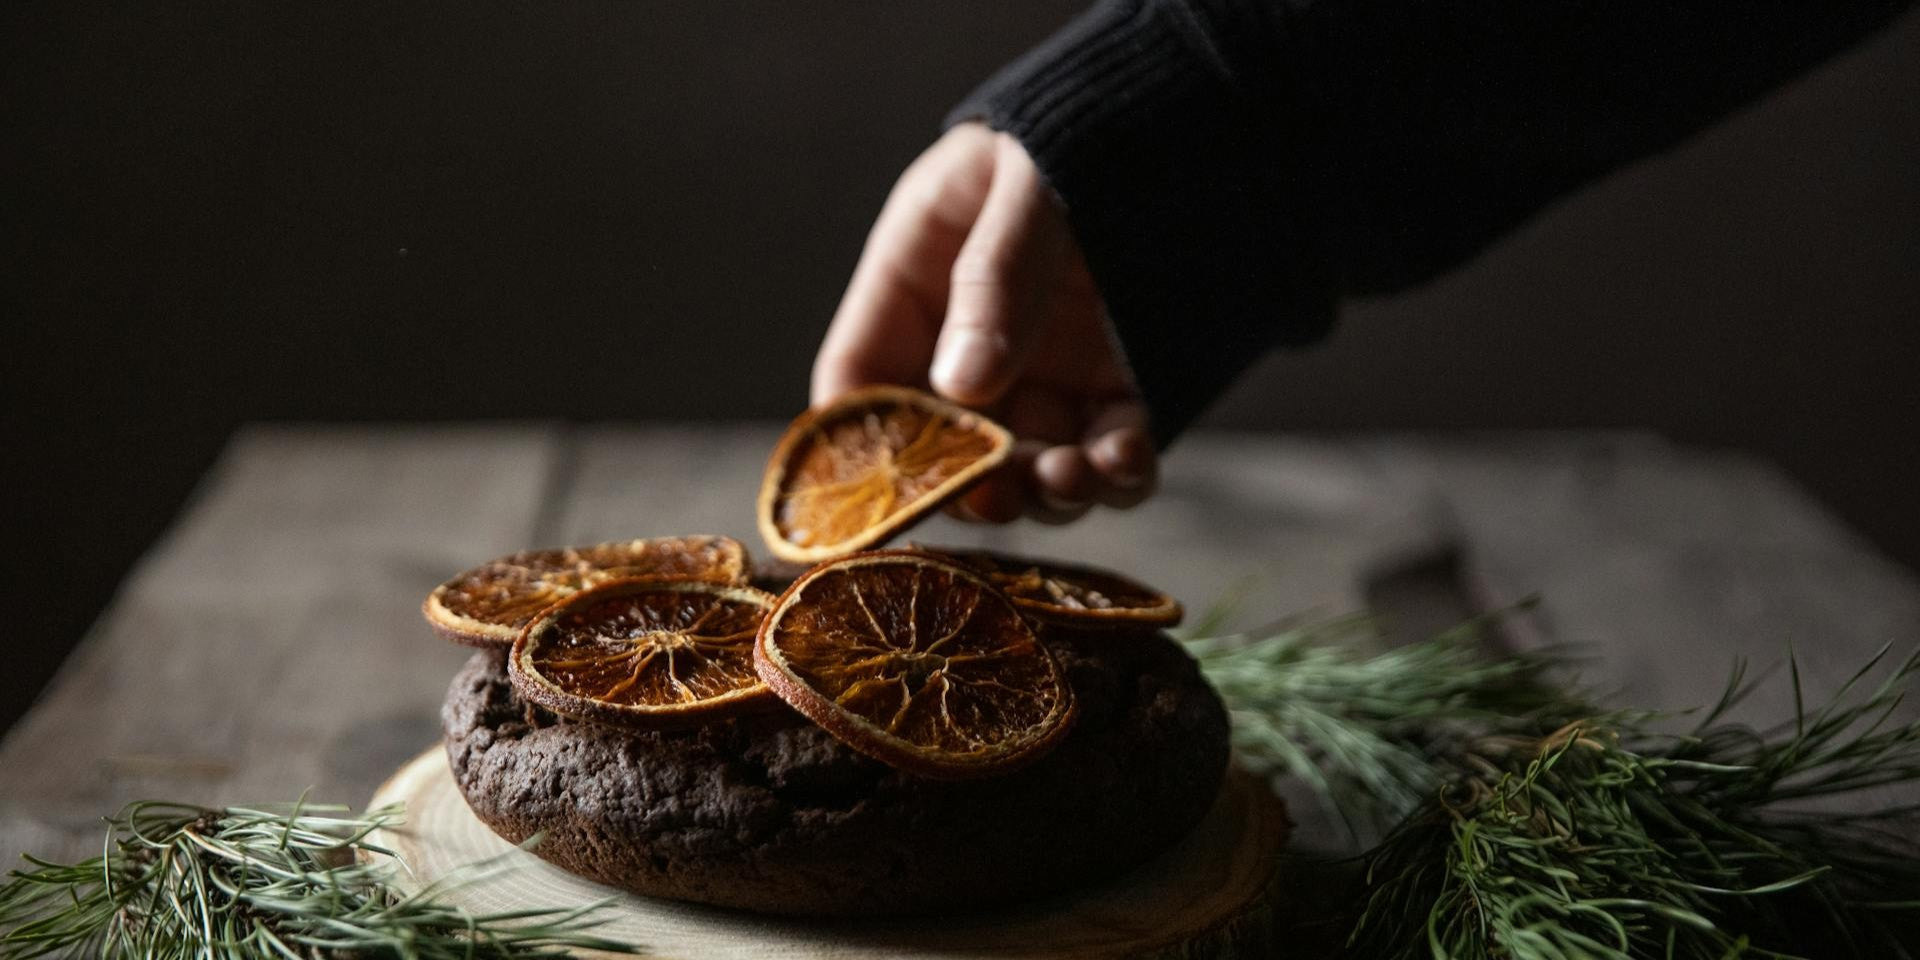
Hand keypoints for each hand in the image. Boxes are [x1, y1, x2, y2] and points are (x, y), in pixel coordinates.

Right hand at [811, 123, 1156, 523]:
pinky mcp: (1116, 395)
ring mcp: (1045, 378)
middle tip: (1001, 496)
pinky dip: (1115, 477)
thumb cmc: (1077, 138)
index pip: (860, 380)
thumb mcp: (1028, 186)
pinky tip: (1125, 461)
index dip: (863, 444)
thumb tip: (963, 385)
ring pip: (1026, 471)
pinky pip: (1107, 458)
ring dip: (1044, 494)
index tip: (896, 486)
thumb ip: (995, 277)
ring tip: (1071, 475)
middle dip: (971, 486)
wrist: (1189, 125)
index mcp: (914, 284)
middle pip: (944, 452)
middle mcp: (969, 347)